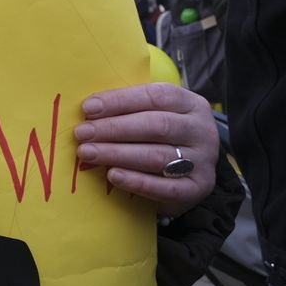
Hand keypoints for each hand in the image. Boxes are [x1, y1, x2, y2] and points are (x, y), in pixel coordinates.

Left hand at [73, 83, 217, 216]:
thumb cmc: (161, 138)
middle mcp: (201, 130)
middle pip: (156, 126)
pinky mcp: (198, 188)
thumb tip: (87, 109)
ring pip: (157, 156)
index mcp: (190, 104)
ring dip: (118, 154)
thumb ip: (129, 110)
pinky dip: (137, 181)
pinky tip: (113, 175)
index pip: (156, 97)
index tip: (88, 108)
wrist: (190, 175)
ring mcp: (203, 160)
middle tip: (82, 133)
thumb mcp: (153, 116)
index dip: (120, 101)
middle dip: (114, 128)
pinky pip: (165, 186)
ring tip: (87, 153)